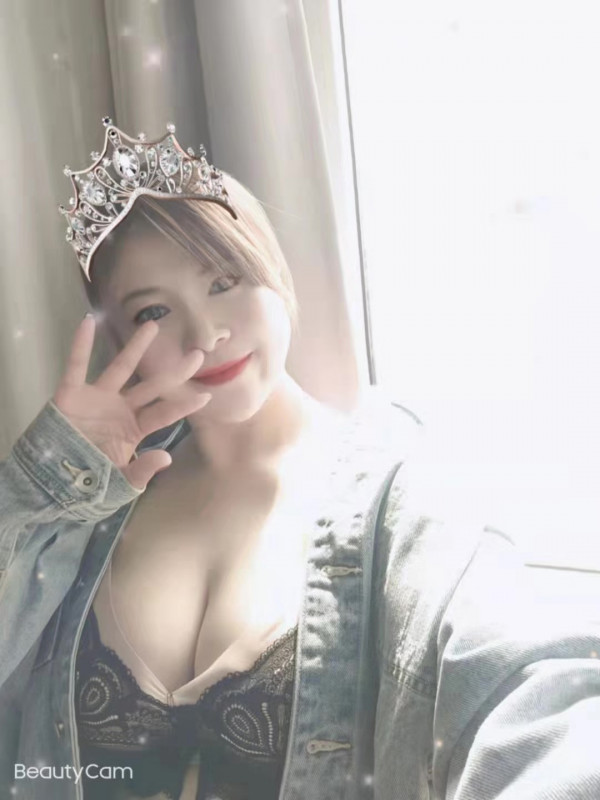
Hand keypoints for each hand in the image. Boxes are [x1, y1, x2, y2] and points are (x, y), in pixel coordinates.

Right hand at [52, 314, 211, 489]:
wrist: (50, 482)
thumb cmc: (88, 483)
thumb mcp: (119, 485)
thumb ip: (142, 472)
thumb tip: (166, 457)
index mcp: (135, 430)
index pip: (164, 414)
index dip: (183, 405)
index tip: (206, 396)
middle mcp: (121, 409)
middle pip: (153, 386)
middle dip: (174, 372)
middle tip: (198, 355)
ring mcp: (98, 398)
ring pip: (121, 368)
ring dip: (136, 347)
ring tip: (153, 325)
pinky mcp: (72, 393)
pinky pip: (76, 365)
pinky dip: (80, 345)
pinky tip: (88, 322)